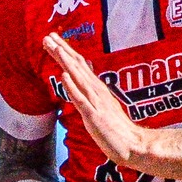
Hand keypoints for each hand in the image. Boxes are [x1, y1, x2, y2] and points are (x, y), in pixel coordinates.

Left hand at [44, 33, 145, 168]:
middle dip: (62, 50)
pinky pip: (81, 100)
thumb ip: (92, 95)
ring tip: (54, 47)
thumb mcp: (103, 108)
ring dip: (65, 61)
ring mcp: (95, 103)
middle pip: (77, 66)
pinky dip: (72, 86)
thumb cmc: (118, 130)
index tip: (54, 40)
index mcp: (98, 89)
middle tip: (48, 36)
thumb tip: (81, 83)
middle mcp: (96, 91)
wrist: (133, 145)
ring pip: (78, 77)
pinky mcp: (94, 116)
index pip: (79, 66)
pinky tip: (64, 75)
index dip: (66, 52)